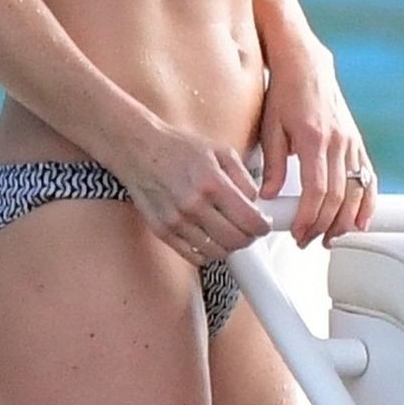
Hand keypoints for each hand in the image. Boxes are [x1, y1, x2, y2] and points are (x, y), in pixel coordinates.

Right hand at [123, 128, 268, 267]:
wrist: (139, 149)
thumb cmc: (179, 148)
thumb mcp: (220, 151)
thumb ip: (243, 177)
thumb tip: (256, 203)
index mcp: (212, 182)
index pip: (250, 220)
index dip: (263, 226)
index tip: (264, 224)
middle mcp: (194, 205)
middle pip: (236, 240)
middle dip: (249, 237)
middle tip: (250, 229)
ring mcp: (176, 221)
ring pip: (216, 252)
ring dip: (229, 246)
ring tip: (229, 232)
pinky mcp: (162, 231)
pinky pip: (193, 257)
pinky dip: (208, 252)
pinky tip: (210, 238)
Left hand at [258, 36, 375, 245]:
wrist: (304, 62)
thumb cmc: (284, 92)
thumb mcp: (270, 127)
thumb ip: (273, 164)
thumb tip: (269, 196)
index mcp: (313, 138)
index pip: (317, 190)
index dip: (309, 218)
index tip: (299, 233)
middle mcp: (337, 141)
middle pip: (338, 196)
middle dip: (324, 225)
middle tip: (308, 240)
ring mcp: (351, 141)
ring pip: (356, 190)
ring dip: (345, 220)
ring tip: (331, 237)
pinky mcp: (356, 140)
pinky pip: (368, 177)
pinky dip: (367, 201)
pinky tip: (361, 220)